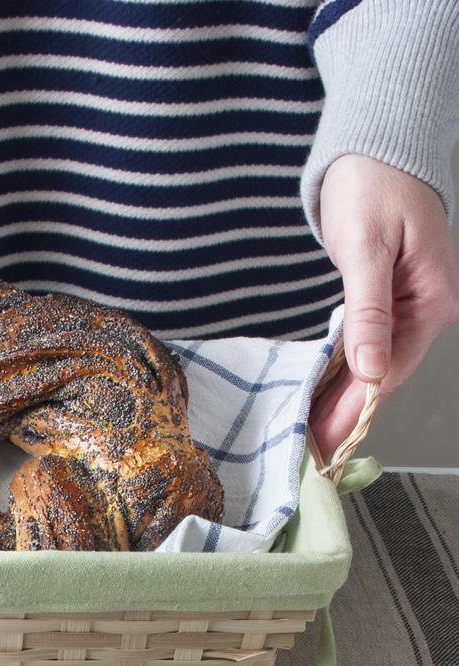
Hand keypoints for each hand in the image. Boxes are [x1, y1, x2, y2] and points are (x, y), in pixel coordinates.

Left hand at [310, 155, 458, 459]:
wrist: (376, 142)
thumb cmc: (374, 181)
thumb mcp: (365, 247)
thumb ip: (367, 310)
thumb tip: (370, 366)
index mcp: (432, 298)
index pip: (390, 369)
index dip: (355, 408)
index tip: (326, 440)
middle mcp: (429, 307)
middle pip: (384, 374)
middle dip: (346, 411)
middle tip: (309, 447)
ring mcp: (413, 304)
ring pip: (375, 363)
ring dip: (343, 395)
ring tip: (309, 428)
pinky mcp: (394, 297)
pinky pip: (369, 344)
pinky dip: (345, 369)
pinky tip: (323, 390)